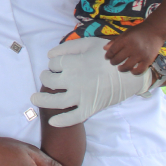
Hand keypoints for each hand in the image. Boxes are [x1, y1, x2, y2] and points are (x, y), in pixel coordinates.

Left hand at [30, 37, 151, 126]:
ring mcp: (81, 96)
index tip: (57, 64)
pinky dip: (62, 121)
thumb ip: (68, 47)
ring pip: (56, 101)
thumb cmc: (109, 56)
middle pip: (50, 80)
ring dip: (43, 100)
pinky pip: (74, 118)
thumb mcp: (89, 44)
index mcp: (73, 63)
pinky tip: (53, 122)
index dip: (53, 63)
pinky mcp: (90, 108)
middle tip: (47, 77)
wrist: (130, 73)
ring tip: (34, 99)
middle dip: (46, 78)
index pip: (53, 64)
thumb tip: (50, 54)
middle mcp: (74, 80)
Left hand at [103, 25, 165, 74]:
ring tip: (120, 68)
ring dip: (121, 69)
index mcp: (125, 39)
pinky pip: (139, 70)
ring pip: (127, 66)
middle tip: (113, 62)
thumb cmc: (138, 31)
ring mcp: (140, 55)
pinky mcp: (148, 60)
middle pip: (118, 59)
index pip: (112, 50)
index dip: (108, 55)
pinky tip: (132, 70)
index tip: (107, 57)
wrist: (155, 30)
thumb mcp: (125, 33)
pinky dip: (134, 72)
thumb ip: (115, 41)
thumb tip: (104, 49)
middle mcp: (132, 47)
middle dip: (113, 62)